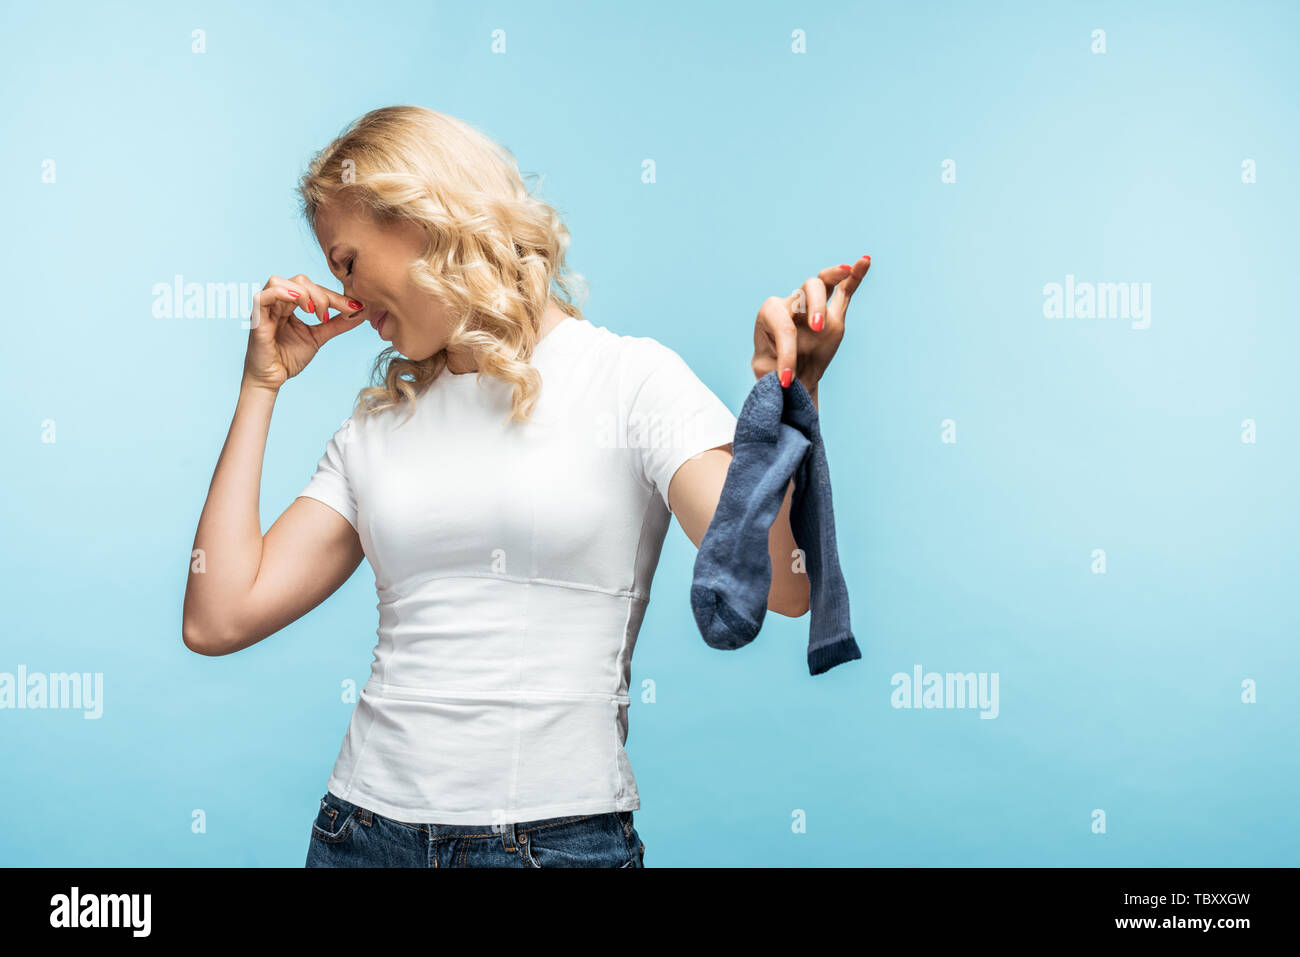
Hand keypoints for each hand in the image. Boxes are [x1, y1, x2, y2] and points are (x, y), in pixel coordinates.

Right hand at [241, 274, 366, 391]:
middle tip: (326, 317)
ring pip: (280, 281)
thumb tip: (359, 312)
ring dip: (302, 293)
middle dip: (320, 295)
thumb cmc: (289, 358)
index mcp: (289, 304)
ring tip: (313, 312)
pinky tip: (298, 302)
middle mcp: (276, 302)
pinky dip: (281, 293)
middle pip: (299, 281)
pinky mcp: (256, 318)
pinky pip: (263, 296)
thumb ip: (336, 324)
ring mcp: (265, 308)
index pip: (313, 289)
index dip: (334, 295)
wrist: (272, 379)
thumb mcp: (318, 337)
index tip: (354, 307)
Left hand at [751, 254, 870, 395]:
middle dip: (814, 307)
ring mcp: (812, 306)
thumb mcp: (764, 372)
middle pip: (804, 292)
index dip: (786, 353)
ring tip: (846, 270)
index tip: (787, 380)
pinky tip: (865, 261)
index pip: (782, 325)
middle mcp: (791, 304)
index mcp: (769, 314)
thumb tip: (785, 375)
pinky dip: (855, 277)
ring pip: (822, 284)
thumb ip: (772, 368)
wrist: (790, 378)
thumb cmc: (771, 372)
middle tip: (817, 328)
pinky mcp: (833, 313)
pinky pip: (845, 290)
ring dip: (834, 276)